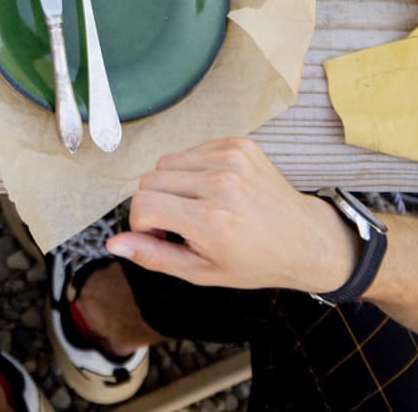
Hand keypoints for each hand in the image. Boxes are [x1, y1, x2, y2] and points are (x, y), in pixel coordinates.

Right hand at [107, 137, 361, 295]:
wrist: (305, 240)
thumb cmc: (254, 261)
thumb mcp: (201, 272)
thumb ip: (154, 256)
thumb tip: (113, 243)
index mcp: (211, 221)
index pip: (142, 205)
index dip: (143, 224)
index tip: (163, 236)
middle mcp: (221, 184)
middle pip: (149, 180)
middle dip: (156, 203)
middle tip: (182, 224)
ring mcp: (232, 159)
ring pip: (167, 162)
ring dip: (173, 184)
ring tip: (199, 206)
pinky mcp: (239, 144)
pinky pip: (191, 150)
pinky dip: (194, 170)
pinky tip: (215, 190)